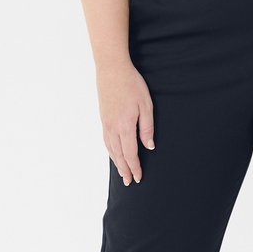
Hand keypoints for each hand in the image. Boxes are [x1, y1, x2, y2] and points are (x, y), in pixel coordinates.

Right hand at [96, 56, 154, 184]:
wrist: (112, 69)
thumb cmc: (132, 84)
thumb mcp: (146, 105)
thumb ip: (147, 128)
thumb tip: (149, 146)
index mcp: (125, 126)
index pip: (131, 153)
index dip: (135, 167)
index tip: (139, 177)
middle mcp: (113, 128)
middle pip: (119, 155)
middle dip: (125, 169)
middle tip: (130, 182)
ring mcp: (106, 123)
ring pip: (111, 149)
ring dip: (117, 163)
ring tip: (122, 173)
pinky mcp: (103, 118)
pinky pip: (106, 141)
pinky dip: (110, 151)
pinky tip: (114, 154)